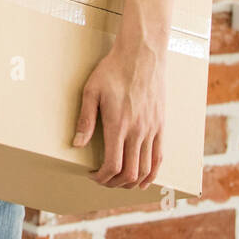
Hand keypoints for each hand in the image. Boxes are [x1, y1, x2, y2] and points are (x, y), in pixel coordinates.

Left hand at [71, 42, 165, 188]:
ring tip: (119, 181)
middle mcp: (137, 131)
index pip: (113, 165)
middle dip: (114, 183)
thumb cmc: (113, 70)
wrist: (141, 54)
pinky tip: (144, 179)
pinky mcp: (161, 126)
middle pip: (130, 173)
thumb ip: (85, 120)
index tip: (92, 175)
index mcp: (118, 125)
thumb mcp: (91, 90)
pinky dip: (152, 174)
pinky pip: (159, 158)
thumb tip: (77, 144)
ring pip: (146, 170)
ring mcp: (152, 130)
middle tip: (102, 180)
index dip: (102, 177)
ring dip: (132, 182)